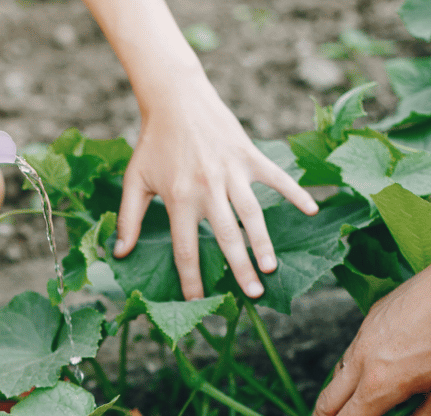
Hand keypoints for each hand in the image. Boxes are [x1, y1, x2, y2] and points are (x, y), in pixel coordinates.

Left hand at [111, 85, 316, 299]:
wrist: (175, 99)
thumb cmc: (153, 143)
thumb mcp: (135, 180)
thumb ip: (128, 219)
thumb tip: (119, 253)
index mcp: (178, 198)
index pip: (186, 249)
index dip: (192, 279)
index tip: (200, 301)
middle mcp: (207, 188)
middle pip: (226, 237)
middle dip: (240, 268)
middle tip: (253, 295)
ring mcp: (231, 171)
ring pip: (252, 213)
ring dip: (263, 241)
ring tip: (271, 267)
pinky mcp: (248, 155)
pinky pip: (276, 177)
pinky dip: (295, 192)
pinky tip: (311, 210)